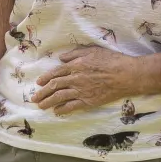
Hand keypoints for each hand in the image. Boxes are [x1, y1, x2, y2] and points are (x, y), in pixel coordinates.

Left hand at [33, 47, 154, 113]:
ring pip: (59, 97)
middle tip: (35, 98)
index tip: (39, 83)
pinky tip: (56, 111)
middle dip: (42, 93)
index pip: (56, 73)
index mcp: (75, 65)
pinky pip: (71, 107)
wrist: (125, 75)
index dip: (46, 78)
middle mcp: (75, 79)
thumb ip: (75, 54)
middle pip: (54, 86)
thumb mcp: (92, 50)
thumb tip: (62, 58)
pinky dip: (62, 109)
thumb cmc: (111, 60)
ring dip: (48, 102)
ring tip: (41, 106)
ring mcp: (81, 91)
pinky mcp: (88, 101)